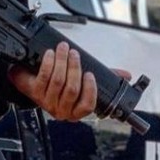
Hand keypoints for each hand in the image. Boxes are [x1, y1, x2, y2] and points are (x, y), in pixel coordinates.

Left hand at [7, 43, 130, 120]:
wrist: (34, 82)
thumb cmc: (62, 83)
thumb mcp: (84, 82)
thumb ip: (105, 78)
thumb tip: (126, 75)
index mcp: (76, 110)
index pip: (87, 106)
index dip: (89, 89)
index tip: (90, 73)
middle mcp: (62, 110)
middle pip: (71, 90)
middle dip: (74, 68)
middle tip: (75, 53)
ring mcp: (47, 103)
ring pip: (58, 82)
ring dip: (61, 62)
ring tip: (63, 49)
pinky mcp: (35, 93)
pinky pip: (43, 77)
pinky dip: (48, 63)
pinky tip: (51, 54)